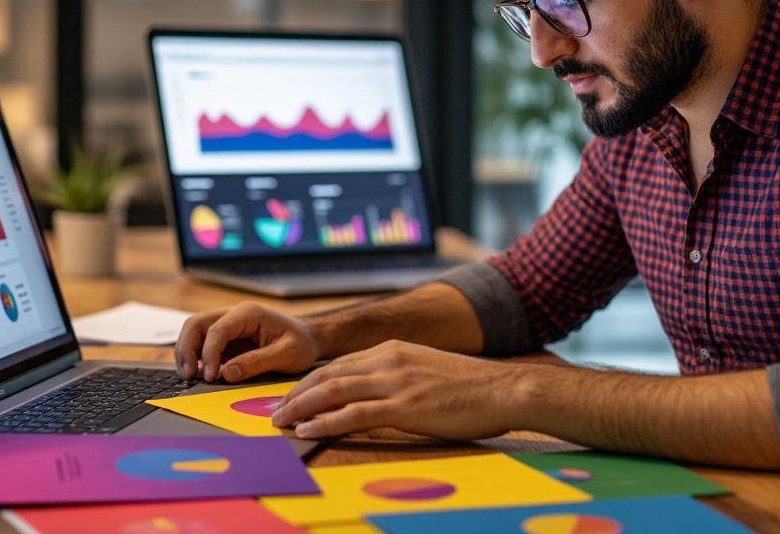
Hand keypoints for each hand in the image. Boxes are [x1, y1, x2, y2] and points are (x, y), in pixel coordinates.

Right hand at [174, 302, 319, 381]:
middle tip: (187, 375)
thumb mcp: (287, 354)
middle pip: (196, 324)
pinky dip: (195, 357)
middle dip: (187, 349)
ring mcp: (228, 326)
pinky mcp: (226, 340)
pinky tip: (197, 374)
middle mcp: (234, 315)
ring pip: (194, 332)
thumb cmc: (302, 343)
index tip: (211, 375)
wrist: (309, 339)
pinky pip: (202, 344)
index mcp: (249, 313)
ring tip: (188, 375)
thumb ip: (257, 362)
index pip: (218, 329)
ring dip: (186, 352)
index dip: (209, 353)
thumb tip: (227, 373)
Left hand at [270, 340, 524, 440]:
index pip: (339, 364)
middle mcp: (389, 359)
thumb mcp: (427, 370)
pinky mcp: (406, 406)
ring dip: (301, 407)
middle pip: (328, 374)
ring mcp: (397, 381)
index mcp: (393, 349)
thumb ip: (400, 375)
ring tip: (280, 422)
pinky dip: (327, 421)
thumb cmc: (471, 387)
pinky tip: (308, 430)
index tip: (290, 396)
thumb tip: (377, 393)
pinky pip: (355, 414)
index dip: (310, 381)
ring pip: (334, 390)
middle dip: (296, 393)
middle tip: (274, 411)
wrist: (504, 389)